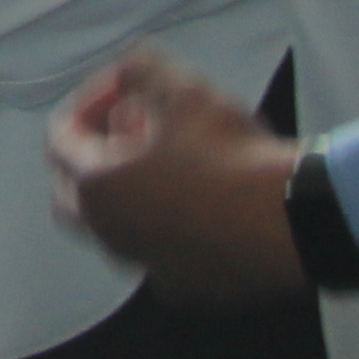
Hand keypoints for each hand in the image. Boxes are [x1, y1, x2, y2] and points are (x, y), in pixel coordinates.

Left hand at [50, 47, 310, 304]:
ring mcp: (143, 265)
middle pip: (74, 188)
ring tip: (169, 165)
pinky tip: (198, 207)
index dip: (90, 104)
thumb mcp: (185, 90)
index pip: (61, 138)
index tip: (125, 91)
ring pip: (113, 226)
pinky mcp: (183, 288)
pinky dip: (164, 228)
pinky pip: (157, 253)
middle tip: (134, 128)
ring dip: (128, 193)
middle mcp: (107, 233)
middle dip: (95, 152)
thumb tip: (126, 71)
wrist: (298, 220)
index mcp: (94, 186)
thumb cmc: (235, 156)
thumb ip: (140, 70)